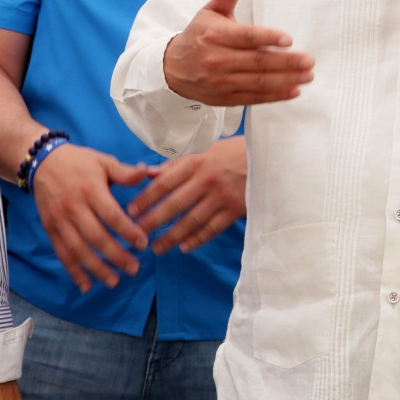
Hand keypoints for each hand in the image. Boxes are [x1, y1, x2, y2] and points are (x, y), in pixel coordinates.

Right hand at [32, 143, 155, 291]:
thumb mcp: (104, 161)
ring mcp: (60, 220)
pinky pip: (62, 253)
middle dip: (116, 256)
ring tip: (114, 281)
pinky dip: (73, 271)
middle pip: (96, 237)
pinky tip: (86, 285)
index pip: (111, 215)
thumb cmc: (80, 162)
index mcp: (91, 189)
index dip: (128, 231)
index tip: (143, 244)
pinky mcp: (50, 229)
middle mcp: (74, 207)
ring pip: (79, 249)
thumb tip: (146, 172)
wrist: (43, 162)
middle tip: (134, 269)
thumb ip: (125, 172)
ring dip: (96, 268)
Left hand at [129, 137, 246, 253]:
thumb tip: (148, 174)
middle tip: (137, 234)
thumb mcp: (205, 152)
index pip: (165, 182)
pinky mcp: (235, 209)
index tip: (131, 210)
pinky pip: (212, 228)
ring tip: (157, 247)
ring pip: (191, 221)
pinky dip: (197, 239)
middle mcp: (207, 179)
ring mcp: (221, 196)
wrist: (268, 157)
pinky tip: (184, 247)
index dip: (146, 198)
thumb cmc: (232, 153)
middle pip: (174, 204)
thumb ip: (177, 166)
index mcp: (196, 162)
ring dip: (172, 236)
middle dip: (153, 221)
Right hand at [163, 0, 313, 106]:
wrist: (172, 69)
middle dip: (286, 62)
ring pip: (258, 82)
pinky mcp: (226, 98)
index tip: (289, 39)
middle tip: (309, 61)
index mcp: (216, 35)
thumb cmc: (198, 36)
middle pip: (257, 62)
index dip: (267, 38)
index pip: (245, 37)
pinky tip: (294, 90)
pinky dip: (276, 96)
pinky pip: (254, 97)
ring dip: (286, 80)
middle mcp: (218, 59)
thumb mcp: (210, 11)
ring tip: (308, 75)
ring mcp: (222, 81)